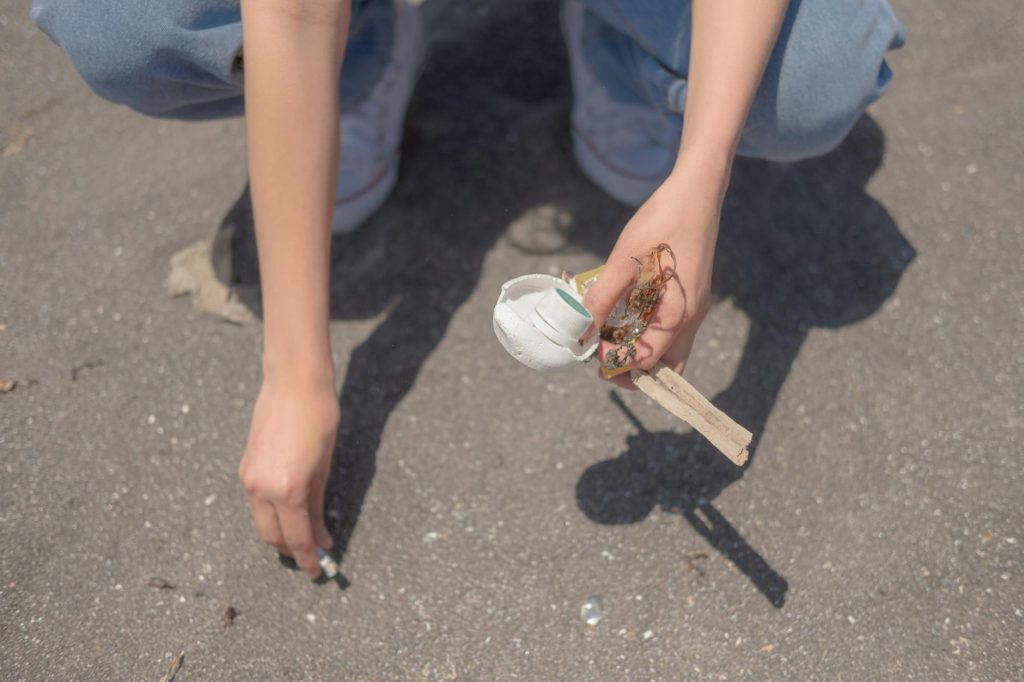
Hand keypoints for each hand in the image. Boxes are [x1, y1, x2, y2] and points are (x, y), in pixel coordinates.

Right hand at [238, 373, 338, 578]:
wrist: (293, 383)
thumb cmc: (320, 419)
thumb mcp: (325, 466)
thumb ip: (318, 506)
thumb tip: (321, 537)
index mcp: (287, 490)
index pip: (296, 538)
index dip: (308, 559)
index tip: (318, 571)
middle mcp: (261, 488)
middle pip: (272, 536)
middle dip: (290, 550)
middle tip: (312, 555)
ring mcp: (249, 478)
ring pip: (261, 521)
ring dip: (279, 532)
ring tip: (303, 535)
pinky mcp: (245, 468)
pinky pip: (256, 502)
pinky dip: (271, 513)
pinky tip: (289, 511)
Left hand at [583, 158, 726, 389]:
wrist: (696, 192)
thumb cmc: (663, 222)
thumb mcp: (624, 260)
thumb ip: (603, 299)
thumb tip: (581, 331)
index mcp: (679, 315)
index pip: (646, 361)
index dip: (616, 362)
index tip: (591, 347)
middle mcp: (692, 318)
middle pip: (665, 368)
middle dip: (632, 369)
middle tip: (602, 355)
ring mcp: (694, 308)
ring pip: (670, 351)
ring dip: (640, 351)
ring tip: (610, 334)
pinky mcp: (691, 297)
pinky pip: (670, 330)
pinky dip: (648, 332)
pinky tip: (625, 312)